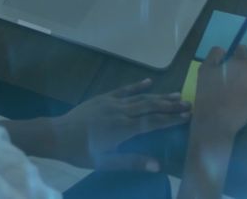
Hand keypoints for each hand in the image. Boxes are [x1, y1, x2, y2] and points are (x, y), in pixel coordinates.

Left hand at [52, 78, 190, 170]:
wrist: (56, 135)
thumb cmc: (80, 152)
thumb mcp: (105, 162)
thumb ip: (131, 162)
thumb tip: (157, 165)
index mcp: (123, 129)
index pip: (153, 122)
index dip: (171, 119)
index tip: (188, 116)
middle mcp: (120, 112)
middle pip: (151, 107)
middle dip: (171, 106)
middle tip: (189, 104)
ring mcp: (112, 102)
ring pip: (141, 98)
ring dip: (159, 96)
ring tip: (177, 95)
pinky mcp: (103, 98)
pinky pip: (124, 90)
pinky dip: (138, 86)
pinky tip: (149, 82)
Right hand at [191, 46, 246, 141]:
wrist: (216, 123)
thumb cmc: (208, 95)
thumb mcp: (204, 70)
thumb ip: (214, 54)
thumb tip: (224, 50)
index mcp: (241, 63)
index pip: (242, 50)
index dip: (234, 55)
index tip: (227, 63)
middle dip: (241, 69)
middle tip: (229, 79)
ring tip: (235, 90)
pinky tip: (241, 98)